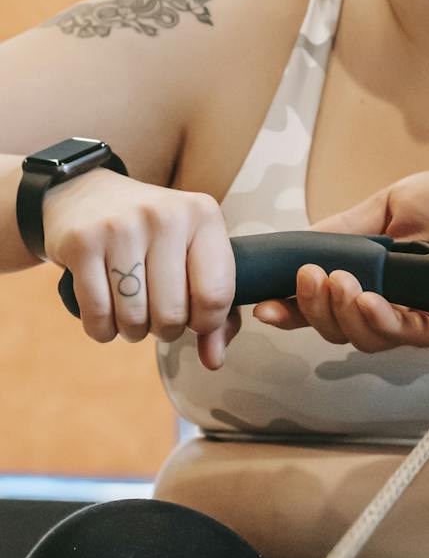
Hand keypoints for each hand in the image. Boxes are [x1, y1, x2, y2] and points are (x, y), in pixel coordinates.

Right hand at [43, 168, 239, 370]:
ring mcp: (121, 226)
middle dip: (166, 330)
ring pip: (133, 318)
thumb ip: (217, 310)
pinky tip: (106, 316)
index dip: (206, 324)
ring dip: (133, 331)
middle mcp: (165, 216)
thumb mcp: (193, 254)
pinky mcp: (82, 242)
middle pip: (172, 313)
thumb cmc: (153, 236)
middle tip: (157, 316)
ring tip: (133, 313)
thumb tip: (214, 361)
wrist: (87, 196)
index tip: (194, 319)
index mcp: (203, 215)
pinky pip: (96, 314)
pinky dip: (102, 329)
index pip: (216, 295)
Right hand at [253, 170, 428, 353]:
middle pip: (332, 328)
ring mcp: (412, 320)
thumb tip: (297, 245)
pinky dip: (378, 321)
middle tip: (310, 278)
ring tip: (340, 283)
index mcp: (366, 277)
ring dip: (341, 313)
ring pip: (361, 337)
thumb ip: (343, 229)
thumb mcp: (386, 206)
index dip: (289, 308)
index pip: (318, 303)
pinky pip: (401, 335)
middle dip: (310, 308)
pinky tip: (368, 302)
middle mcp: (384, 304)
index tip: (265, 304)